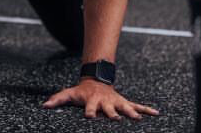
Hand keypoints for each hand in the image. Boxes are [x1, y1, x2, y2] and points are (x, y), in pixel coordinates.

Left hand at [43, 79, 158, 120]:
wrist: (96, 81)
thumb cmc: (81, 92)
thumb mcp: (69, 94)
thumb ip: (57, 100)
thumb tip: (44, 105)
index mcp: (92, 102)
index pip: (89, 108)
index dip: (89, 112)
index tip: (89, 117)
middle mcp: (105, 102)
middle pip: (109, 109)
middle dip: (113, 113)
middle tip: (116, 118)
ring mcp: (116, 102)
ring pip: (125, 107)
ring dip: (131, 112)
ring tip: (138, 118)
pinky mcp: (124, 102)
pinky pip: (137, 105)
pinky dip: (146, 109)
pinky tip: (156, 113)